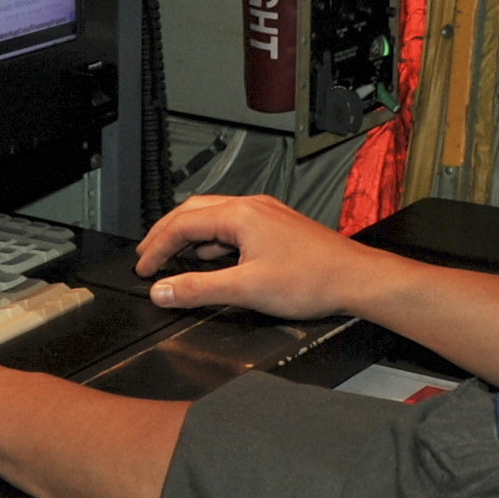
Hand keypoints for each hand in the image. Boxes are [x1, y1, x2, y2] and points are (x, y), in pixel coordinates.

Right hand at [133, 194, 383, 319]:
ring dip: (190, 235)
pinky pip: (234, 226)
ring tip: (172, 256)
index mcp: (240, 214)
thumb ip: (198, 289)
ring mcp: (266, 215)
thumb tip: (163, 289)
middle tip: (147, 254)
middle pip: (194, 211)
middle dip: (167, 233)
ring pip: (215, 217)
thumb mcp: (246, 289)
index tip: (143, 268)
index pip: (182, 223)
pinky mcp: (277, 227)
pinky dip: (213, 239)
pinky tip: (212, 257)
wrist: (355, 279)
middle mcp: (252, 207)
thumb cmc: (313, 279)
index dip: (157, 247)